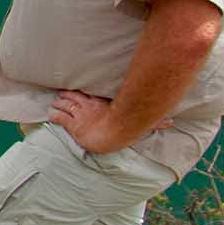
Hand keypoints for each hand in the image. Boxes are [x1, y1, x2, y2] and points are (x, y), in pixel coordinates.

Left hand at [48, 89, 172, 154]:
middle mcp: (89, 106)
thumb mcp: (141, 122)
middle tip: (59, 93)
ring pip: (65, 104)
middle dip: (65, 95)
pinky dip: (54, 116)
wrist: (113, 135)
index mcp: (102, 102)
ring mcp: (80, 115)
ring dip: (59, 103)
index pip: (89, 94)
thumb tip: (174, 123)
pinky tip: (50, 115)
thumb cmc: (127, 128)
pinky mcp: (73, 126)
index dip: (81, 91)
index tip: (76, 89)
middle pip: (73, 96)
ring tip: (54, 101)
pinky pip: (60, 118)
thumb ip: (156, 122)